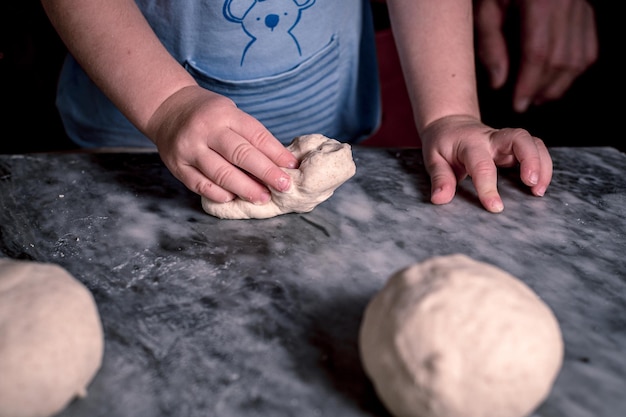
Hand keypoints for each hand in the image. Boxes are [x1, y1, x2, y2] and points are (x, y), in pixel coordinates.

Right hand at [146, 85, 298, 203]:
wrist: (167, 108)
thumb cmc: (208, 114)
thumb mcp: (230, 114)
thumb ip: (250, 136)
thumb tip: (280, 163)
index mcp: (224, 114)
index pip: (255, 135)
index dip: (276, 153)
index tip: (292, 167)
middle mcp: (206, 130)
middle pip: (240, 154)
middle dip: (265, 172)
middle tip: (283, 186)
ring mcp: (189, 149)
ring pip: (220, 173)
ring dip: (245, 188)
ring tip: (263, 197)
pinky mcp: (177, 166)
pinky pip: (200, 185)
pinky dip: (218, 194)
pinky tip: (234, 198)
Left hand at [420, 115, 552, 212]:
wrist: (450, 124)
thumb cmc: (442, 144)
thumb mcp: (433, 159)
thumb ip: (440, 178)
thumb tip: (440, 199)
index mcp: (470, 143)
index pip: (482, 164)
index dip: (488, 186)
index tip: (495, 207)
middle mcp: (492, 138)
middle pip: (519, 138)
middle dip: (531, 160)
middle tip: (532, 186)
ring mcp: (506, 140)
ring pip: (533, 142)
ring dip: (542, 164)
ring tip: (539, 191)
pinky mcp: (515, 146)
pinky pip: (536, 149)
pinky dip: (544, 165)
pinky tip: (540, 185)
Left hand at [474, 0, 597, 111]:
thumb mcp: (485, 7)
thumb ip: (490, 43)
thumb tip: (499, 83)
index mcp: (541, 2)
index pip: (538, 53)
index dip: (529, 83)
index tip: (519, 103)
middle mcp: (567, 4)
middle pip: (562, 58)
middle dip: (543, 88)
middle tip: (526, 103)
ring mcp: (581, 6)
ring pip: (580, 56)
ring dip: (561, 83)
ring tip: (539, 96)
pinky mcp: (585, 9)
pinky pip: (588, 46)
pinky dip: (575, 68)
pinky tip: (557, 78)